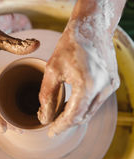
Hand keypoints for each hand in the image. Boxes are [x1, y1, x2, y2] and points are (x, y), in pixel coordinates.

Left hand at [38, 16, 119, 136]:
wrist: (91, 27)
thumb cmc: (70, 45)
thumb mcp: (52, 69)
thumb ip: (47, 96)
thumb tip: (44, 117)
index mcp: (88, 85)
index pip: (73, 116)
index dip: (61, 126)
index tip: (50, 131)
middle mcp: (104, 88)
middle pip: (84, 116)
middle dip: (67, 122)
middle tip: (52, 122)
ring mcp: (111, 85)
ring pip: (91, 110)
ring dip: (76, 114)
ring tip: (60, 113)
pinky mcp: (113, 82)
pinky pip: (97, 100)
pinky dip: (84, 105)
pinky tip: (73, 102)